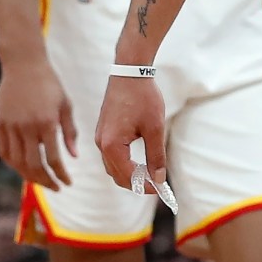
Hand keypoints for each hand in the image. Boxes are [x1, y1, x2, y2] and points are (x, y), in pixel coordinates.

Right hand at [0, 57, 77, 189]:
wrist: (23, 64)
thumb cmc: (49, 83)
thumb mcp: (65, 105)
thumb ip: (69, 132)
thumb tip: (73, 157)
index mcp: (47, 123)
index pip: (54, 159)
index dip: (61, 175)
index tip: (67, 183)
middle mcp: (27, 127)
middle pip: (34, 166)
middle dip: (46, 181)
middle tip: (55, 187)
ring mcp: (11, 126)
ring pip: (17, 162)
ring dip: (29, 176)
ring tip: (40, 180)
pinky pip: (4, 151)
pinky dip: (12, 164)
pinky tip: (22, 167)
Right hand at [93, 75, 167, 198]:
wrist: (129, 72)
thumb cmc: (142, 97)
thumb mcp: (155, 129)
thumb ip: (156, 156)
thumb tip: (159, 179)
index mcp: (112, 145)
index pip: (128, 177)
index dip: (145, 186)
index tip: (161, 189)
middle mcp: (101, 143)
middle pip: (117, 176)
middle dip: (136, 183)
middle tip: (157, 184)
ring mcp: (99, 137)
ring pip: (112, 167)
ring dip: (130, 174)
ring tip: (150, 173)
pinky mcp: (102, 131)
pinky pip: (110, 155)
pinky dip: (124, 163)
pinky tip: (139, 160)